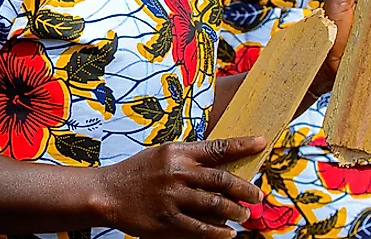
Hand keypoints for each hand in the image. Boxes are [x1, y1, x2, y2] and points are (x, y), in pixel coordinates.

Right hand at [96, 137, 265, 238]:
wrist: (108, 192)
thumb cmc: (138, 173)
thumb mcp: (162, 156)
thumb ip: (190, 160)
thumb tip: (222, 166)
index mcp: (177, 152)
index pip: (217, 147)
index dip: (242, 145)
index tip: (262, 142)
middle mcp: (177, 172)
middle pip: (222, 179)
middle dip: (245, 189)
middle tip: (258, 195)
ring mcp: (173, 197)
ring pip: (215, 205)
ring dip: (235, 211)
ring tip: (244, 215)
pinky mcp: (168, 219)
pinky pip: (200, 228)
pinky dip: (218, 232)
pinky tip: (228, 234)